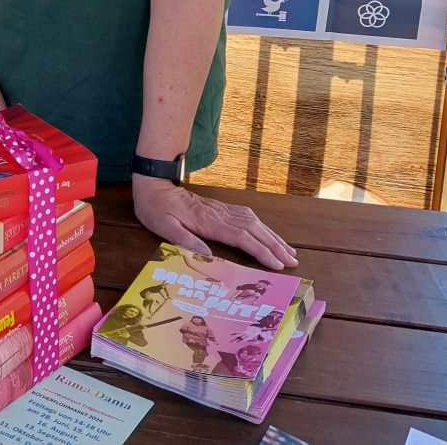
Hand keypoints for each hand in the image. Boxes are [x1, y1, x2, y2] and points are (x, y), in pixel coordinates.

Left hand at [132, 174, 297, 271]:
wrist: (154, 182)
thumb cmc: (155, 208)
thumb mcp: (162, 226)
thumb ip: (184, 240)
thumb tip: (208, 256)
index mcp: (207, 221)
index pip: (241, 237)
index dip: (261, 251)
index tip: (277, 264)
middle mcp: (219, 214)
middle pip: (254, 230)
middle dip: (275, 246)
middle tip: (293, 262)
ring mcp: (221, 209)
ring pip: (254, 222)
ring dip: (272, 236)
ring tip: (288, 251)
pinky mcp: (220, 208)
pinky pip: (247, 216)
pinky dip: (262, 227)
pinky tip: (269, 234)